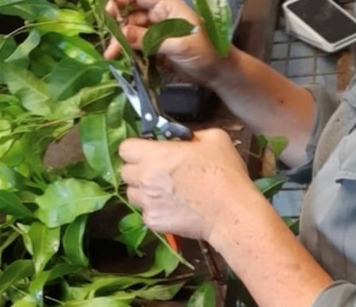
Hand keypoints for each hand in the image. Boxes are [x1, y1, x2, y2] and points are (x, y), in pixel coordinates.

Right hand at [104, 0, 223, 82]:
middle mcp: (159, 16)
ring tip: (113, 57)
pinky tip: (122, 61)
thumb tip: (122, 34)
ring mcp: (157, 33)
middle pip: (131, 15)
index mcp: (167, 6)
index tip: (107, 14)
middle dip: (118, 29)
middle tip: (110, 49)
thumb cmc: (205, 51)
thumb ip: (150, 39)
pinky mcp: (156, 49)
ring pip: (131, 33)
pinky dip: (128, 52)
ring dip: (121, 43)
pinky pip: (137, 47)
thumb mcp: (178, 44)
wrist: (218, 73)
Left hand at [119, 129, 252, 240]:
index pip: (125, 148)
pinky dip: (156, 208)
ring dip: (144, 189)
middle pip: (125, 171)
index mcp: (155, 155)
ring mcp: (147, 202)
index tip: (148, 149)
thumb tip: (187, 139)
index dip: (137, 147)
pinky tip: (174, 205)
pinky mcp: (154, 221)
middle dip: (139, 168)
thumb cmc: (223, 174)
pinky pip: (146, 212)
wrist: (229, 211)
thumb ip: (194, 134)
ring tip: (166, 189)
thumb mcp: (215, 139)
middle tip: (159, 169)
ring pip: (133, 193)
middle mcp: (145, 178)